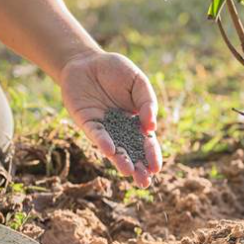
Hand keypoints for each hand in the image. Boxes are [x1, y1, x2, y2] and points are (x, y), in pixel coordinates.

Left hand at [59, 51, 161, 187]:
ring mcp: (104, 128)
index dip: (152, 156)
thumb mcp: (138, 82)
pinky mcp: (87, 122)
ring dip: (121, 161)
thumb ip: (147, 102)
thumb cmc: (116, 71)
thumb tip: (151, 126)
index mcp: (137, 122)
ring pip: (114, 149)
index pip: (147, 143)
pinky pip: (97, 134)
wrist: (87, 61)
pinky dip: (103, 142)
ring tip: (128, 172)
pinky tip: (110, 150)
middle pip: (132, 153)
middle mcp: (121, 130)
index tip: (156, 168)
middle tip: (144, 182)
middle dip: (139, 168)